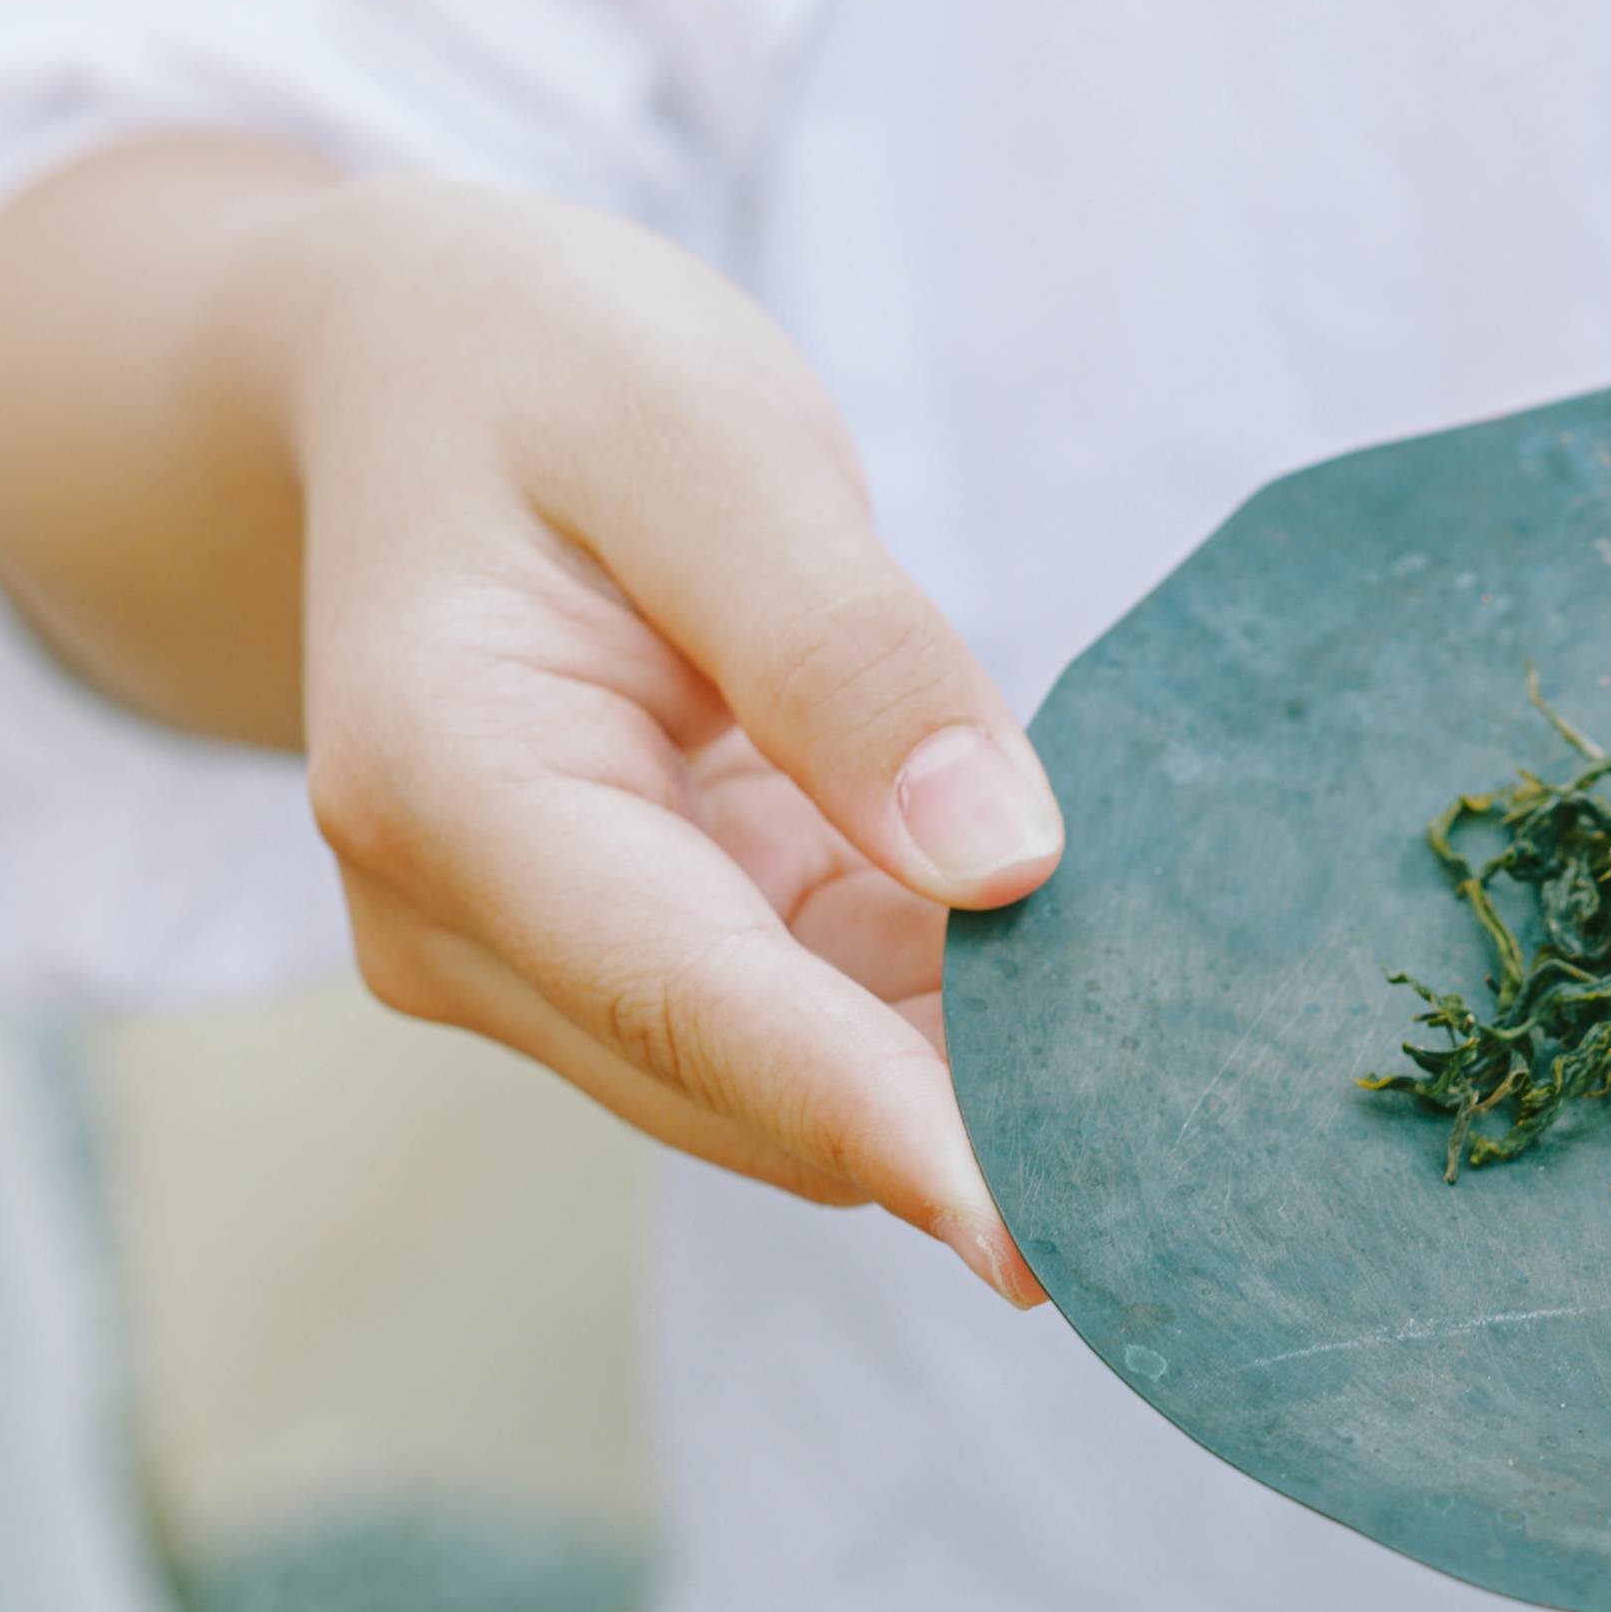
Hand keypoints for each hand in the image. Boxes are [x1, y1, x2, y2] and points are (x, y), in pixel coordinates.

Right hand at [0, 148, 1062, 1295]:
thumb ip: (845, 649)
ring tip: (1172, 1042)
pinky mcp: (616, 955)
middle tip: (1207, 1128)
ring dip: (965, 1074)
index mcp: (443, 783)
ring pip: (788, 1086)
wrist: (402, 371)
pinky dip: (934, 1009)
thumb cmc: (541, 367)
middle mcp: (456, 920)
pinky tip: (1076, 966)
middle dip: (965, 1120)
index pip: (694, 1003)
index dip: (883, 1130)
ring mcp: (525, 959)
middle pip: (750, 1082)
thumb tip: (1002, 866)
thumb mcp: (704, 440)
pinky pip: (805, 1022)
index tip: (1043, 1244)